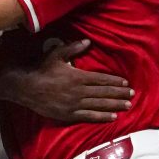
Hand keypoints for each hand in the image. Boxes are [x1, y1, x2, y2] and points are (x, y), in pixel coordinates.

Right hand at [0, 40, 132, 121]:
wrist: (26, 88)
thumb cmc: (41, 70)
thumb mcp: (55, 55)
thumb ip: (73, 48)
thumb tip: (87, 41)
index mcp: (78, 76)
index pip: (101, 79)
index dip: (115, 81)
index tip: (126, 83)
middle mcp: (79, 91)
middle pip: (104, 92)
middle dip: (119, 93)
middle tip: (132, 95)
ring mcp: (75, 104)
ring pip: (100, 104)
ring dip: (115, 105)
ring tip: (127, 105)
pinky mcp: (69, 114)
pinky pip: (89, 116)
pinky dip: (102, 116)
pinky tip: (112, 116)